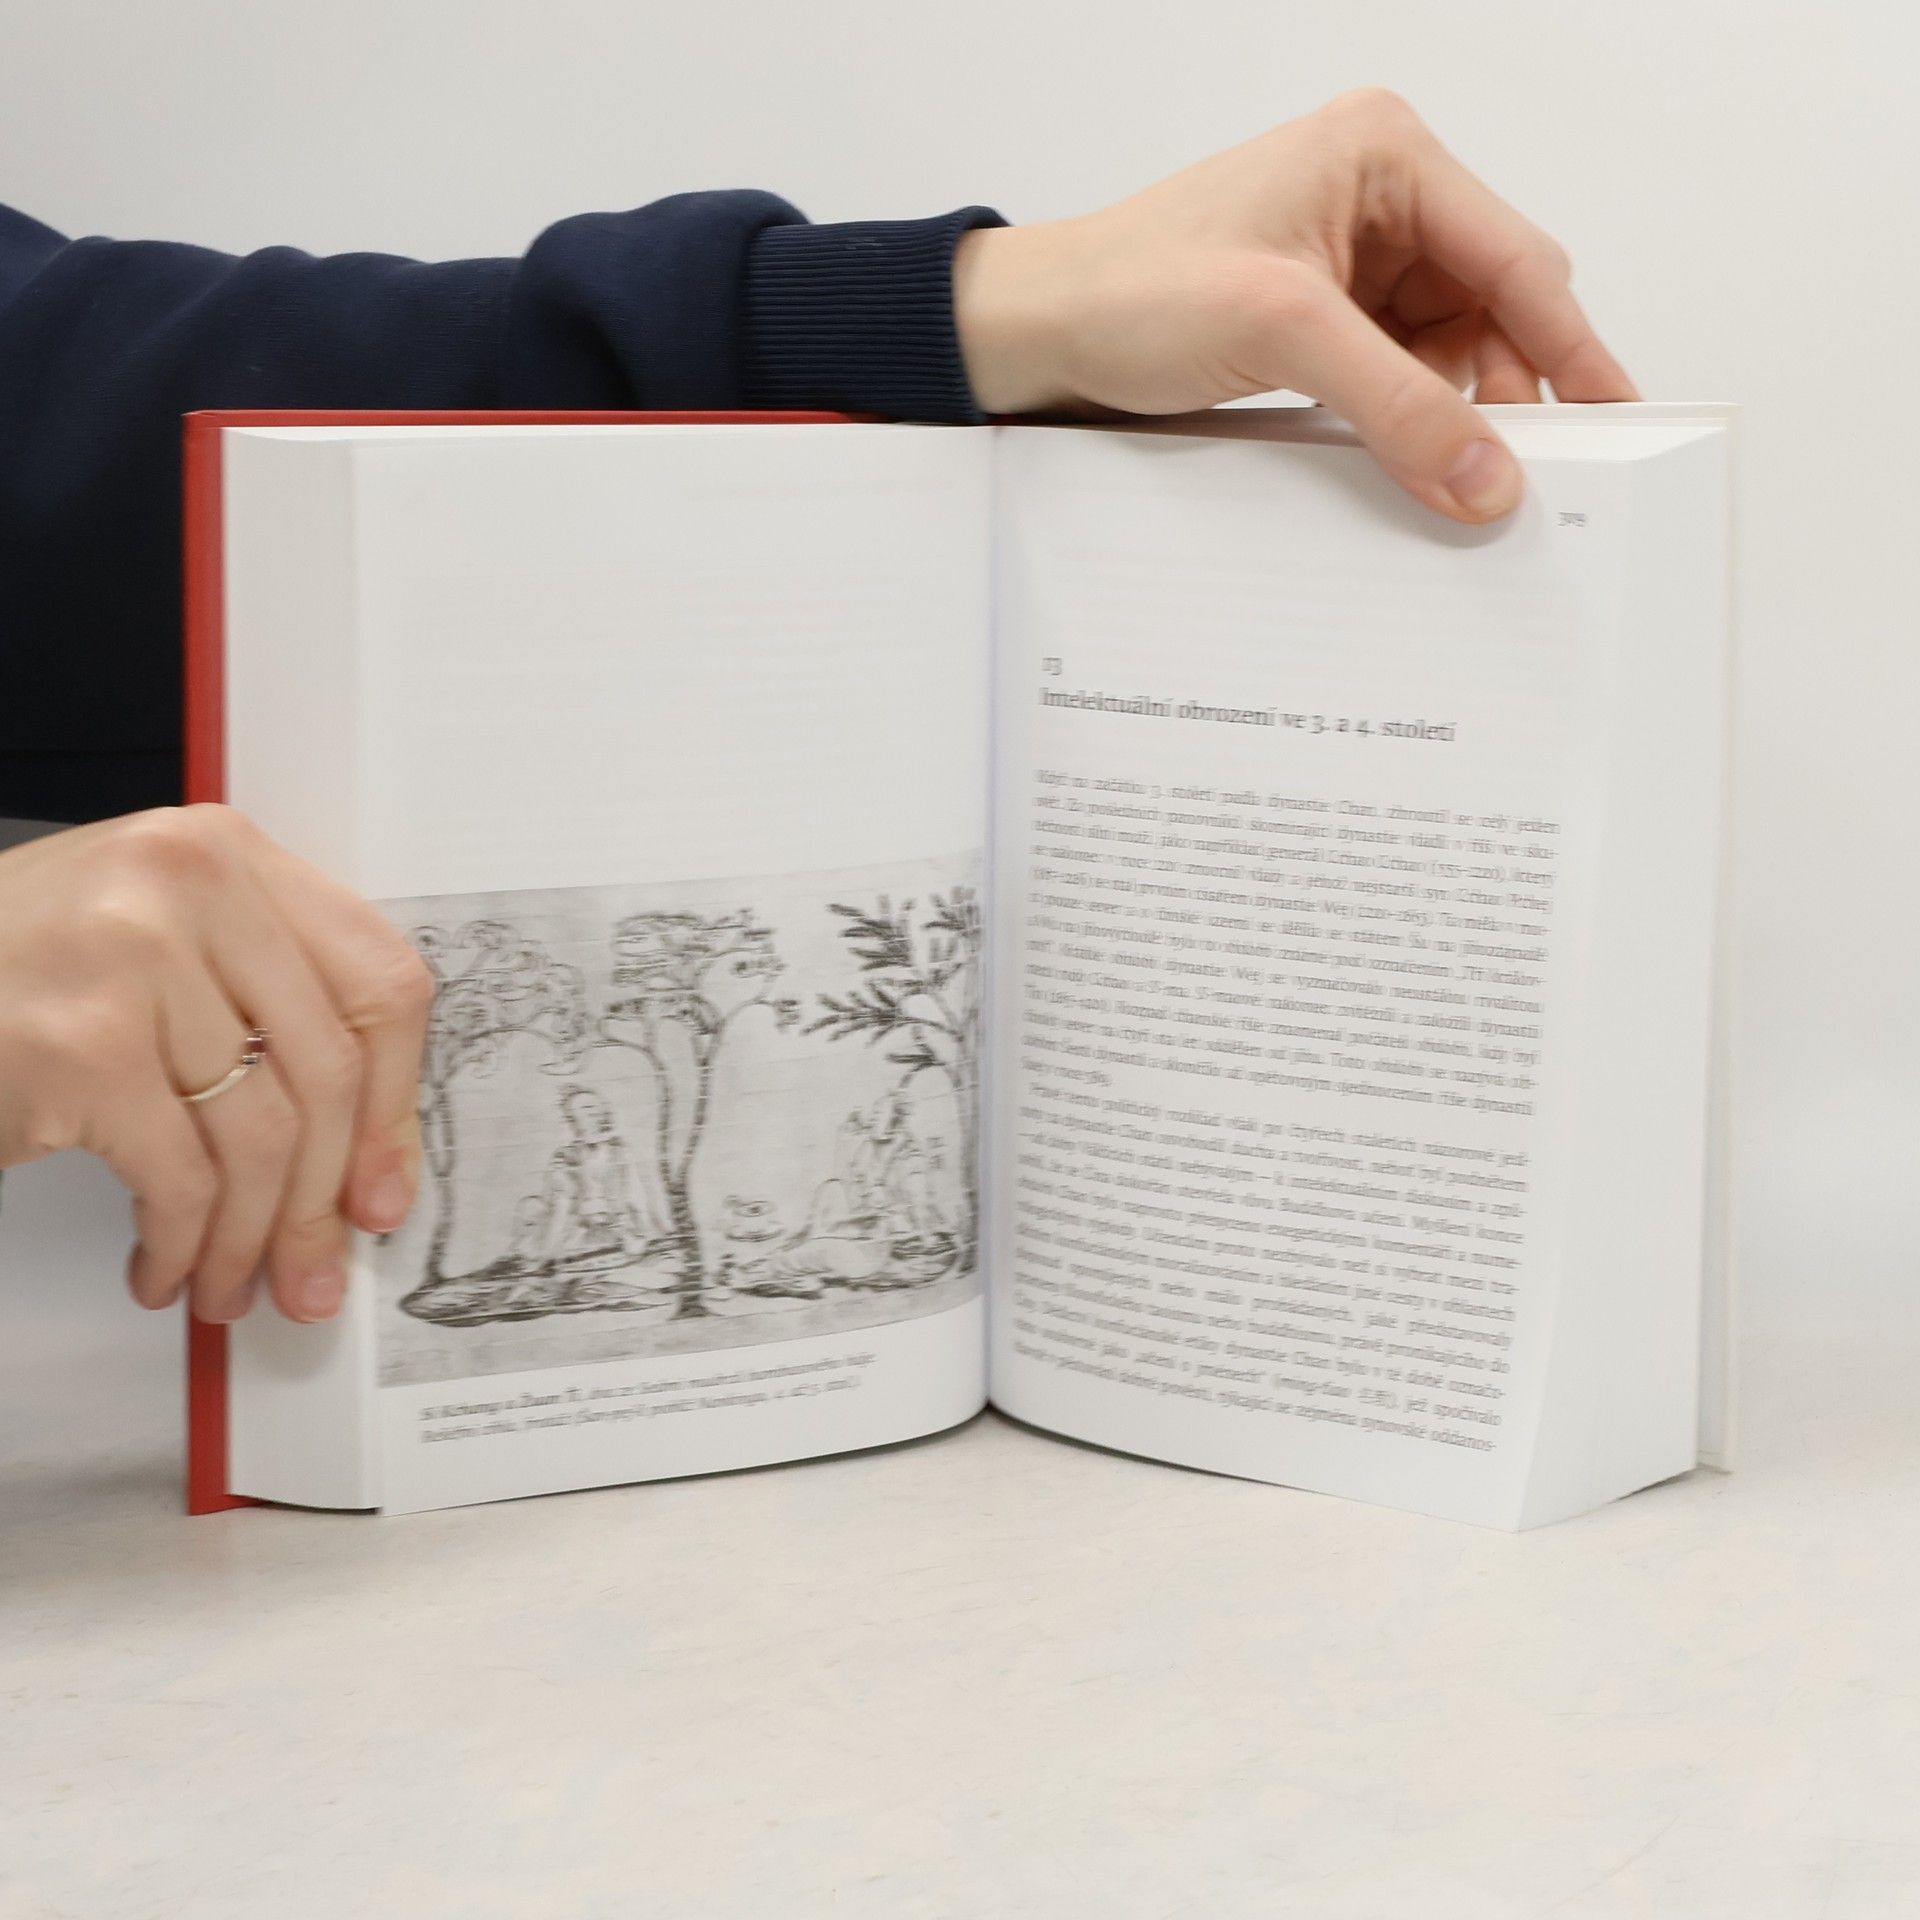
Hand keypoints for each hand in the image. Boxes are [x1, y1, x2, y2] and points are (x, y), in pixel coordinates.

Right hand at [0, 806, 433, 1323]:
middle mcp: (190, 887)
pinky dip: (184, 1244)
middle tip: (314, 1269)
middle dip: (324, 1198)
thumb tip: (367, 1154)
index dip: (394, 1101)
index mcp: (227, 854)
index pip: (378, 982)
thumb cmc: (7, 975)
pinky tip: (166, 1267)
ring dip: (250, 1238)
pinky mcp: (83, 1046)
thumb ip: (263, 1007)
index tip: (383, 1183)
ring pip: (261, 1135)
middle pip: (328, 1070)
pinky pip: (182, 1177)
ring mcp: (134, 959)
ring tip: (229, 1284)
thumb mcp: (154, 945)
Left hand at [952, 89, 1636, 522]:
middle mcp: (1381, 197)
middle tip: (1516, 475)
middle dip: (1506, 388)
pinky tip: (1408, 462)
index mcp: (1385, 154)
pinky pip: (1400, 373)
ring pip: (1451, 348)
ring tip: (1453, 478)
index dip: (1571, 347)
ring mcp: (1353, 259)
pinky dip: (1410, 419)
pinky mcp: (1324, 315)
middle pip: (1495, 305)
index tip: (1616, 421)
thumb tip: (1490, 475)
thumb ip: (1398, 406)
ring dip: (1454, 413)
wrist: (1039, 332)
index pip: (1515, 258)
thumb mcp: (1284, 335)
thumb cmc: (1133, 289)